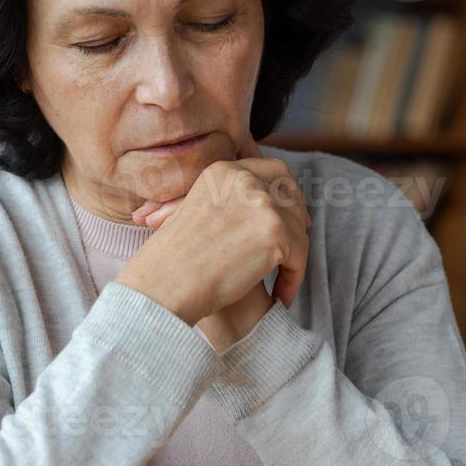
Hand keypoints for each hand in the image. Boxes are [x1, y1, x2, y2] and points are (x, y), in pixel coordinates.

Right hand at [111, 134, 311, 349]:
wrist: (166, 282)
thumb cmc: (172, 261)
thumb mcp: (194, 213)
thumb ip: (227, 204)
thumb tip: (262, 213)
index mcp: (222, 172)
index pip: (271, 170)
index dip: (286, 191)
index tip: (290, 211)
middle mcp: (244, 180)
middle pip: (291, 192)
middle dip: (299, 214)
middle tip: (300, 236)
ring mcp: (262, 204)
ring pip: (297, 228)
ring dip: (293, 256)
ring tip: (282, 280)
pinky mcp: (275, 232)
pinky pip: (299, 257)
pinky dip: (293, 278)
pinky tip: (280, 295)